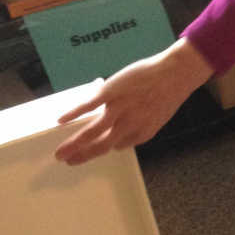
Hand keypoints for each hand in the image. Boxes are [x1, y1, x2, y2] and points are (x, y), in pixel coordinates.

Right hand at [54, 40, 211, 164]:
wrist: (175, 73)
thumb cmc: (168, 93)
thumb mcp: (158, 118)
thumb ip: (140, 130)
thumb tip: (121, 143)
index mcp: (141, 133)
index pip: (117, 147)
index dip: (102, 150)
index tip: (89, 152)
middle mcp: (128, 125)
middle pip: (100, 146)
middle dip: (81, 156)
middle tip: (66, 161)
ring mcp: (118, 109)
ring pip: (92, 132)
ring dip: (74, 144)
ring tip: (60, 153)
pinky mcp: (111, 92)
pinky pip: (88, 106)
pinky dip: (73, 114)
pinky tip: (61, 121)